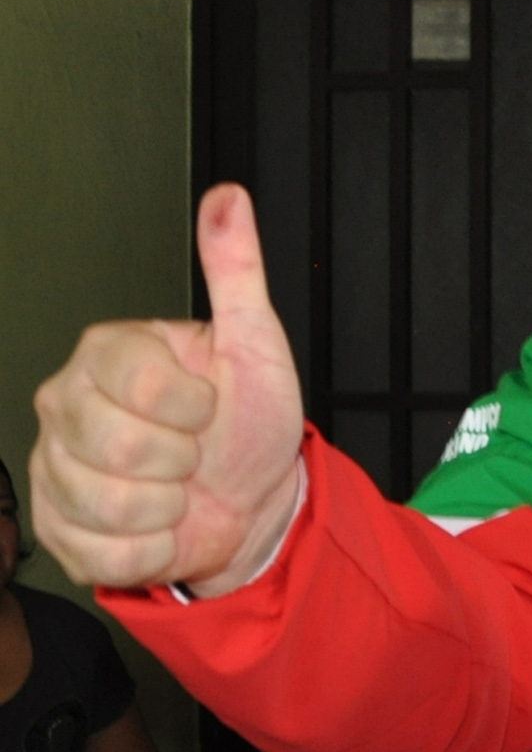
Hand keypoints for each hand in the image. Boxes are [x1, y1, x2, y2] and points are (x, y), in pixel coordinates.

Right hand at [31, 186, 304, 595]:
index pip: (139, 383)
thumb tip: (228, 198)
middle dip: (183, 460)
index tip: (209, 406)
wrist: (252, 499)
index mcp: (107, 353)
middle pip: (119, 448)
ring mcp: (54, 466)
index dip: (192, 407)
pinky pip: (108, 554)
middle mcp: (65, 404)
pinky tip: (163, 525)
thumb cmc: (249, 421)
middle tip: (195, 452)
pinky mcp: (58, 527)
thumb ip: (236, 272)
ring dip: (171, 508)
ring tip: (179, 488)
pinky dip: (155, 549)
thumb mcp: (256, 344)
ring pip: (112, 505)